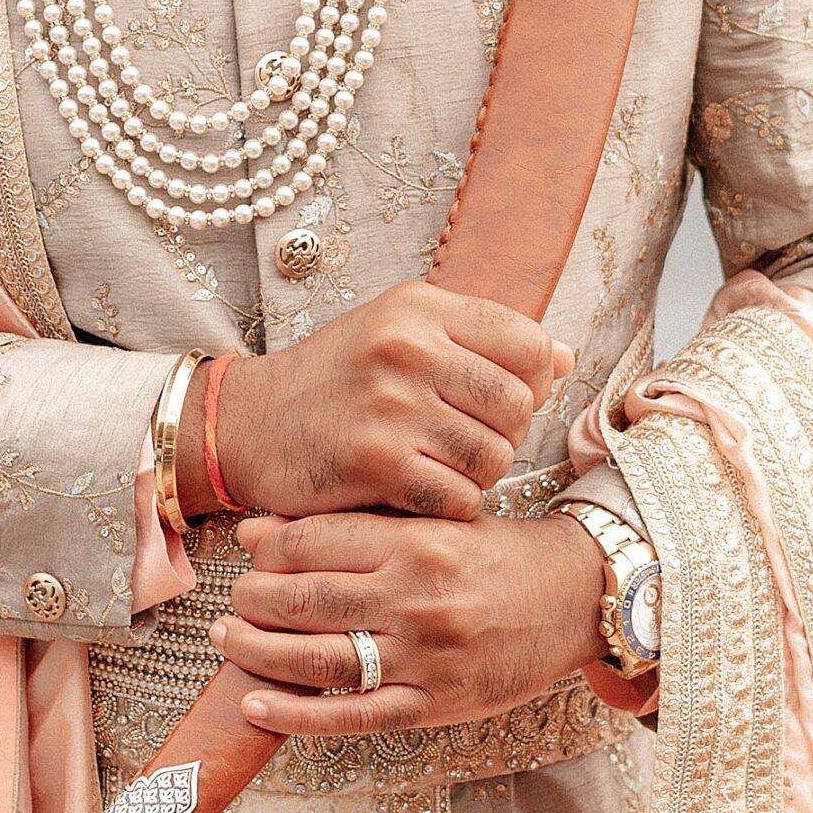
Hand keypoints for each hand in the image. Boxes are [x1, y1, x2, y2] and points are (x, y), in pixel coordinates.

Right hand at [179, 282, 570, 523]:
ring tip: (442, 465)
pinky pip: (458, 497)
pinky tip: (420, 490)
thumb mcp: (399, 332)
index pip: (529, 343)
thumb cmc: (335, 380)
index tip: (502, 398)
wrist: (249, 423)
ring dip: (477, 473)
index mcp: (420, 308)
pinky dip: (449, 504)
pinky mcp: (377, 463)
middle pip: (519, 405)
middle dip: (505, 433)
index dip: (533, 381)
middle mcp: (408, 347)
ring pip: (494, 456)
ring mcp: (392, 405)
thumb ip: (479, 340)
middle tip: (467, 439)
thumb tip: (563, 359)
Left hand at [211, 504, 606, 736]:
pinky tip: (257, 704)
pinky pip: (352, 717)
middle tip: (233, 600)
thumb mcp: (435, 520)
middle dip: (252, 600)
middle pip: (305, 600)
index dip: (268, 548)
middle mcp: (416, 598)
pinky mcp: (434, 705)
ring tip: (229, 640)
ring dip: (258, 652)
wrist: (572, 597)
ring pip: (318, 660)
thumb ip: (357, 524)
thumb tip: (264, 534)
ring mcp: (424, 658)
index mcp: (415, 542)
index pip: (313, 542)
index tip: (248, 552)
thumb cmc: (496, 554)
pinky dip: (296, 715)